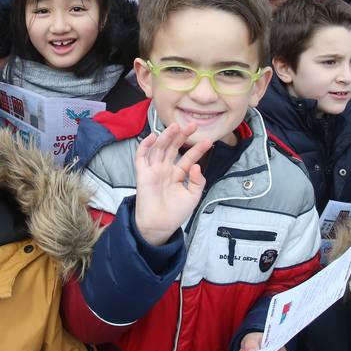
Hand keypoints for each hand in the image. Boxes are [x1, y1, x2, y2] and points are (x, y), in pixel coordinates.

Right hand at [132, 122, 210, 245]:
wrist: (160, 225)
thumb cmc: (176, 213)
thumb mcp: (193, 196)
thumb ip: (198, 181)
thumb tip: (197, 166)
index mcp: (178, 174)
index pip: (188, 157)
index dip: (198, 149)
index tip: (208, 141)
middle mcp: (165, 169)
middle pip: (173, 148)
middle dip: (182, 136)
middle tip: (192, 125)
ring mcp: (154, 170)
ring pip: (159, 149)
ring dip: (166, 137)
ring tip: (175, 126)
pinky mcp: (143, 174)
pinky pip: (141, 157)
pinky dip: (145, 146)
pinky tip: (153, 137)